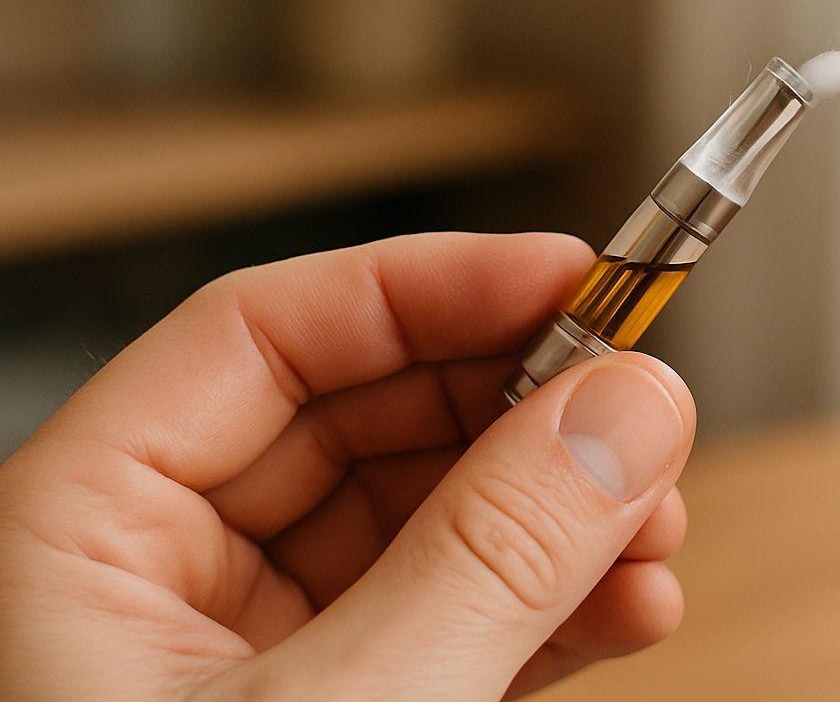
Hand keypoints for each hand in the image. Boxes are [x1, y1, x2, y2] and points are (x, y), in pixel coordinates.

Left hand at [0, 232, 694, 700]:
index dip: (430, 285)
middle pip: (370, 416)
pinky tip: (635, 605)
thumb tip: (629, 405)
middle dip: (524, 412)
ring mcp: (256, 657)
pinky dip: (555, 605)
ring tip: (663, 530)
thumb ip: (492, 557)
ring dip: (563, 514)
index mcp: (84, 533)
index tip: (576, 274)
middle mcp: (164, 578)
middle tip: (643, 411)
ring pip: (432, 518)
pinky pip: (457, 617)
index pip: (270, 335)